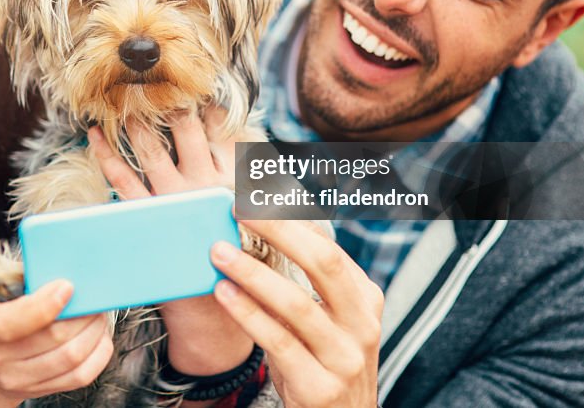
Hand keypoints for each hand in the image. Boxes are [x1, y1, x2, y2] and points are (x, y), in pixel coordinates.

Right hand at [0, 279, 113, 406]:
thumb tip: (66, 267)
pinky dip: (97, 354)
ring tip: (98, 313)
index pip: (7, 324)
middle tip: (95, 296)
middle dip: (81, 314)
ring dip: (93, 331)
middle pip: (50, 339)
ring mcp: (12, 380)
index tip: (68, 286)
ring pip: (69, 358)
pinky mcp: (36, 392)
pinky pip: (79, 377)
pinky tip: (98, 336)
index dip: (42, 307)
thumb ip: (22, 278)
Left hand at [88, 106, 252, 377]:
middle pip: (183, 130)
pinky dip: (106, 155)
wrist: (214, 308)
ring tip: (120, 98)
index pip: (220, 129)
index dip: (206, 103)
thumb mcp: (261, 219)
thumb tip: (258, 150)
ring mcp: (172, 200)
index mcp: (233, 180)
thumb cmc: (238, 256)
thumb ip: (262, 184)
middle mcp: (202, 184)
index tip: (193, 81)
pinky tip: (93, 136)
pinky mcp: (146, 218)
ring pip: (150, 149)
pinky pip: (122, 180)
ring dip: (134, 121)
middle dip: (168, 101)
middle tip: (151, 79)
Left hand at [210, 218, 383, 406]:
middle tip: (239, 208)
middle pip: (323, 262)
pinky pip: (278, 342)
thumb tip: (271, 224)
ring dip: (252, 273)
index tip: (257, 194)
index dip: (292, 218)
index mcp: (365, 299)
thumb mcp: (329, 319)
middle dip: (279, 230)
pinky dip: (248, 314)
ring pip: (296, 304)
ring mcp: (344, 358)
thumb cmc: (324, 363)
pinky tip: (223, 293)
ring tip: (218, 252)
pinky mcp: (319, 387)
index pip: (329, 246)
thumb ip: (309, 281)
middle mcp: (362, 325)